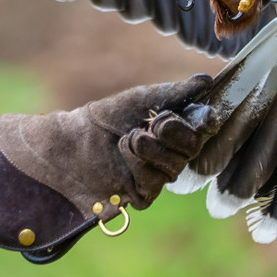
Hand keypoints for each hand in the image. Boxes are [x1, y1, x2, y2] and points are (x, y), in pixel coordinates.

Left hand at [0, 74, 214, 259]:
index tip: (202, 116)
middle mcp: (170, 153)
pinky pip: (155, 183)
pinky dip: (139, 165)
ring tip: (129, 138)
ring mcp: (157, 176)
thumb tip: (207, 80)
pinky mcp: (142, 196)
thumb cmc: (104, 118)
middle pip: (194, 147)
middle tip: (155, 122)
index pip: (205, 128)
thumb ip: (176, 92)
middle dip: (176, 132)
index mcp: (175, 128)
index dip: (205, 122)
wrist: (69, 142)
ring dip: (152, 148)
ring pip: (175, 166)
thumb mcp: (142, 100)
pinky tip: (123, 153)